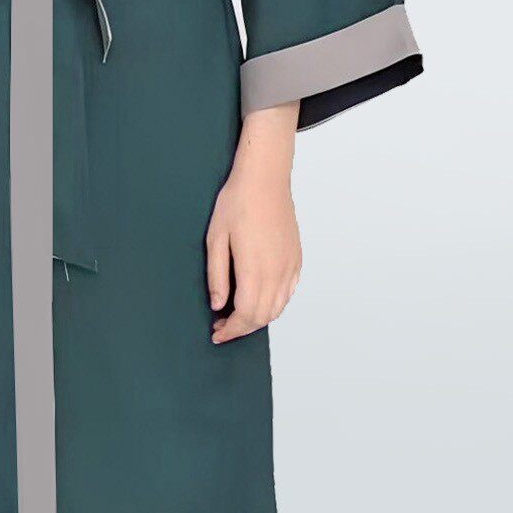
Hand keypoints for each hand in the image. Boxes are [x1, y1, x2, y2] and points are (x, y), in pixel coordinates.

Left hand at [206, 104, 301, 343]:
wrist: (265, 178)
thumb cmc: (237, 202)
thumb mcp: (215, 238)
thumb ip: (217, 275)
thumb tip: (218, 305)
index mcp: (255, 269)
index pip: (246, 315)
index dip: (230, 330)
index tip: (216, 333)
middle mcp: (277, 272)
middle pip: (263, 317)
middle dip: (242, 328)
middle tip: (222, 325)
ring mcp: (290, 266)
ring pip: (278, 308)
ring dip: (258, 318)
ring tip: (237, 314)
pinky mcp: (296, 258)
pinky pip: (288, 292)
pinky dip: (274, 304)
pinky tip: (258, 298)